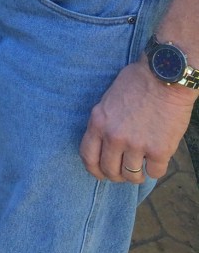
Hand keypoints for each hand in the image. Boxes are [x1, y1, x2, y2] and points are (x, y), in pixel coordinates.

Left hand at [79, 60, 195, 182]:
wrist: (164, 76)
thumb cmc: (137, 82)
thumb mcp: (108, 100)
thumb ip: (105, 122)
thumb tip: (105, 142)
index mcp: (98, 122)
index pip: (88, 157)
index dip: (94, 170)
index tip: (101, 173)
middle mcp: (114, 137)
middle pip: (110, 171)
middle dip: (116, 176)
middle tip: (124, 172)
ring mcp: (136, 145)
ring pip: (132, 176)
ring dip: (136, 176)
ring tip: (141, 170)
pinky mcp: (159, 150)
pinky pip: (155, 172)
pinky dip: (156, 169)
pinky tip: (157, 160)